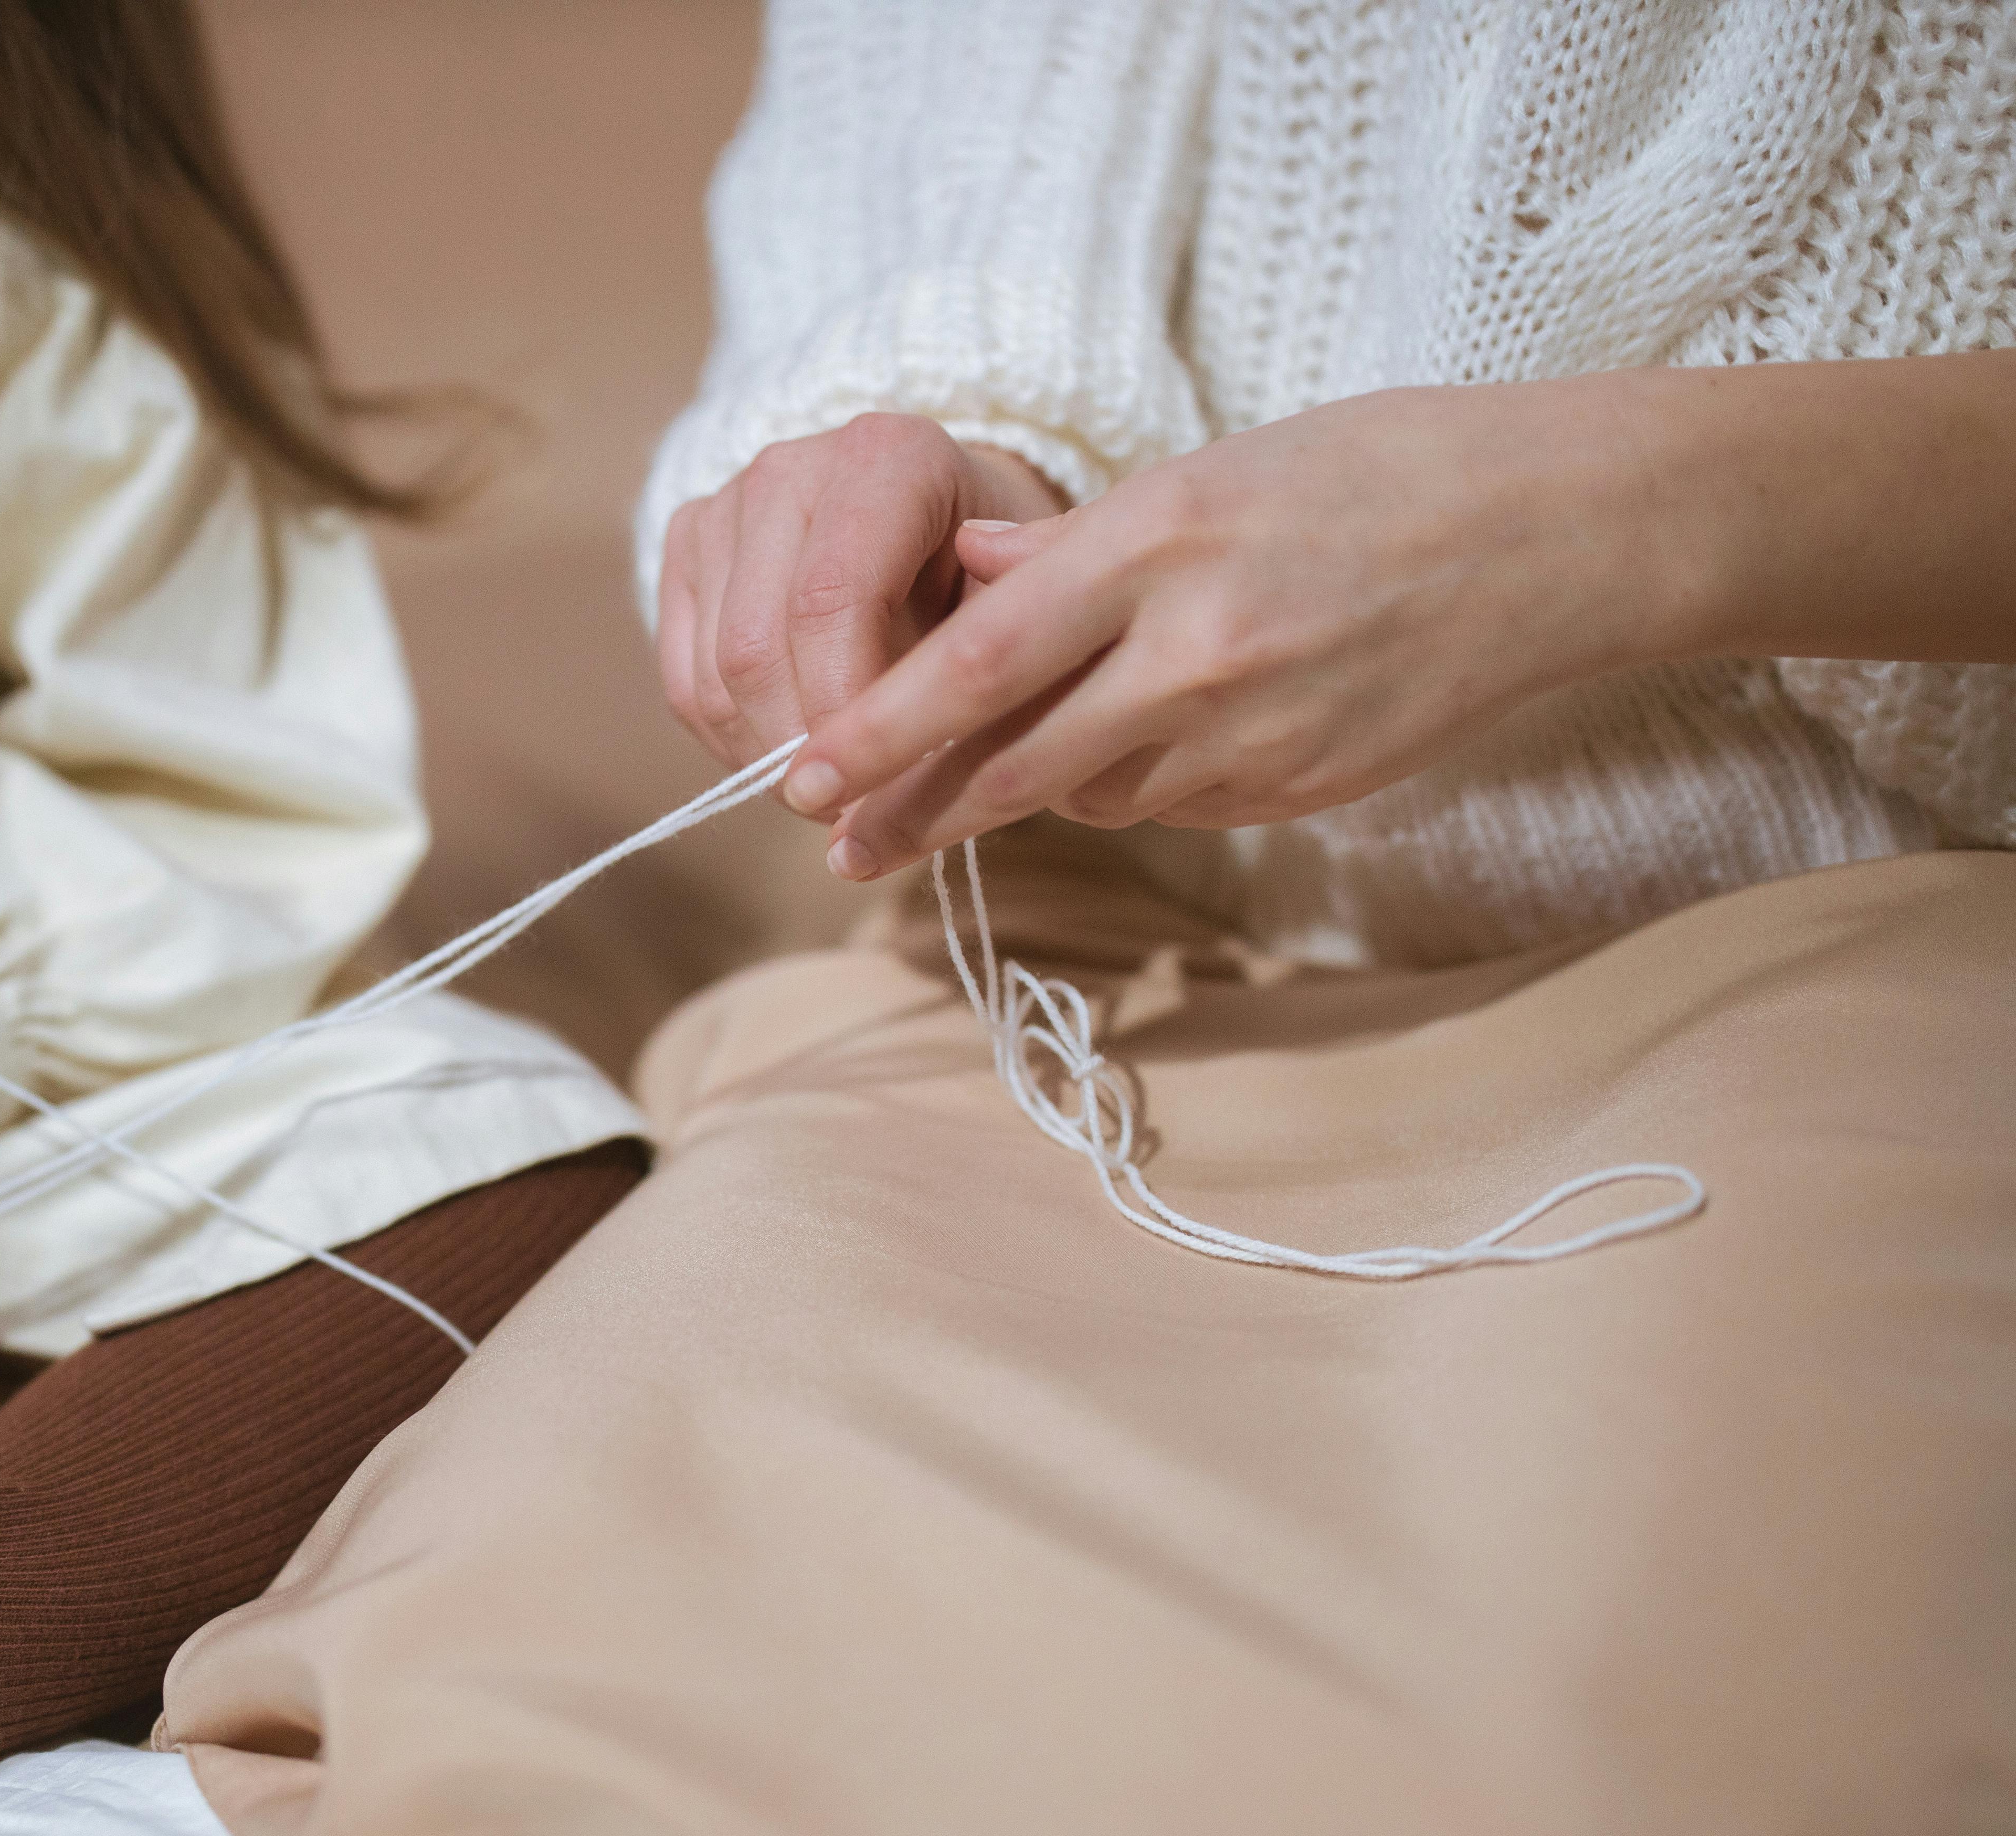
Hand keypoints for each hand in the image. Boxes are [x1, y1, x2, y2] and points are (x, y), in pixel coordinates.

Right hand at [657, 413, 1066, 771]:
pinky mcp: (685, 547)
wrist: (939, 514)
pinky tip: (789, 756)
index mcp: (887, 458)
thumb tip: (907, 778)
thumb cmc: (993, 572)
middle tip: (852, 814)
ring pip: (713, 674)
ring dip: (764, 759)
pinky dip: (730, 741)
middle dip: (800, 752)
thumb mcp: (1019, 607)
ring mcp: (725, 504)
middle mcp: (790, 468)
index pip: (829, 600)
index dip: (842, 713)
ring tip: (829, 790)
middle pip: (757, 647)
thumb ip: (975, 673)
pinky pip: (684, 680)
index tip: (876, 791)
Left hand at [780, 381, 1668, 877]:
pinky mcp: (1295, 787)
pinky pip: (1169, 804)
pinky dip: (1136, 781)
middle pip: (1010, 761)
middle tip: (842, 841)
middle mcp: (1194, 650)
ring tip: (1049, 736)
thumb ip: (1072, 548)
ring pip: (1087, 792)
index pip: (977, 661)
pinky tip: (1167, 732)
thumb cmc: (1369, 476)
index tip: (805, 776)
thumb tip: (958, 578)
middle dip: (914, 808)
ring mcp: (1250, 733)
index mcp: (1158, 546)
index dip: (881, 728)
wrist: (1551, 536)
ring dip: (1039, 782)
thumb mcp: (1208, 475)